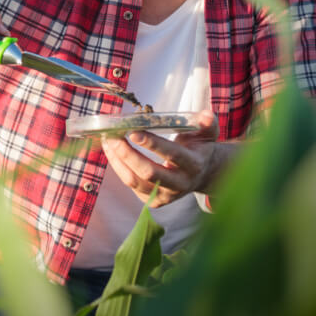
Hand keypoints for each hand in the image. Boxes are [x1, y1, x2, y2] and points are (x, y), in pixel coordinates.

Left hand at [101, 110, 225, 207]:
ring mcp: (166, 195)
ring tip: (108, 141)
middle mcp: (180, 184)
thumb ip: (207, 123)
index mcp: (194, 165)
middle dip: (127, 154)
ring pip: (134, 181)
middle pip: (149, 172)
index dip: (152, 144)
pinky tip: (112, 151)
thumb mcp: (207, 134)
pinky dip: (118, 167)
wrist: (203, 174)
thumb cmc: (199, 148)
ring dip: (117, 160)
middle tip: (113, 137)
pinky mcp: (153, 201)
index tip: (133, 132)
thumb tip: (206, 114)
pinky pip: (130, 184)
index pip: (172, 155)